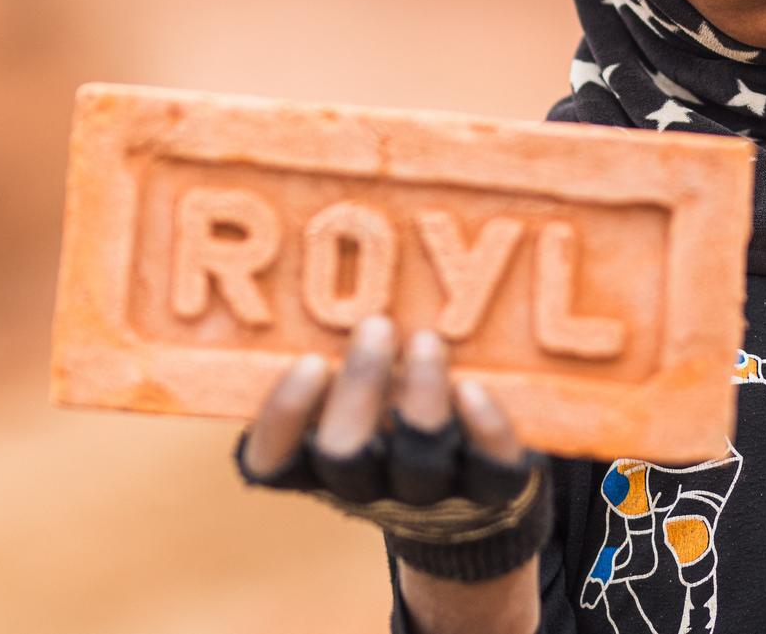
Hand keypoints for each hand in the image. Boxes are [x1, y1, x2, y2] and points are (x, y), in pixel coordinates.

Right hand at [235, 317, 549, 590]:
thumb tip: (330, 261)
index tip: (308, 360)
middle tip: (375, 324)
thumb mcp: (355, 392)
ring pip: (418, 459)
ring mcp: (428, 495)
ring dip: (419, 395)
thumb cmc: (394, 417)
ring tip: (425, 340)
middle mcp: (365, 487)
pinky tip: (474, 388)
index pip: (274, 459)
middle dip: (359, 387)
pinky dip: (482, 428)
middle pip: (347, 453)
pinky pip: (489, 470)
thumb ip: (340, 351)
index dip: (283, 417)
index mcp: (317, 465)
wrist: (474, 503)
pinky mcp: (490, 493)